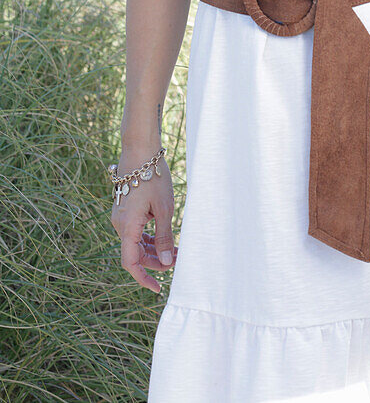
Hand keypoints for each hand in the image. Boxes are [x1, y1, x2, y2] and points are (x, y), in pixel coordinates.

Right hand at [110, 148, 177, 293]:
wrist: (140, 151)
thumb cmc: (153, 177)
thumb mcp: (164, 208)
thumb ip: (164, 236)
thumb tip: (167, 262)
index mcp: (127, 227)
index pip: (131, 263)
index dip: (143, 278)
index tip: (158, 288)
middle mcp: (119, 225)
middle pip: (136, 254)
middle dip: (156, 261)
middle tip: (180, 260)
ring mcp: (121, 217)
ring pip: (136, 242)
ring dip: (154, 249)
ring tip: (177, 249)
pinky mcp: (125, 210)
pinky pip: (135, 231)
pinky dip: (149, 237)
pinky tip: (165, 237)